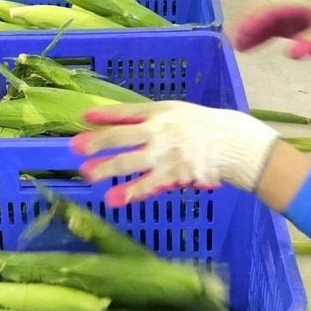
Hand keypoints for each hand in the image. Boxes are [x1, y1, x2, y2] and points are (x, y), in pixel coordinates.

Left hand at [72, 101, 279, 207]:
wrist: (236, 146)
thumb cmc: (210, 128)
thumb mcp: (182, 113)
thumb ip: (157, 119)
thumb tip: (131, 125)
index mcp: (162, 111)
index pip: (127, 111)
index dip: (104, 114)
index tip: (84, 116)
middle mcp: (159, 131)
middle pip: (120, 136)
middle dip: (96, 142)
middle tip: (74, 147)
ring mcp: (164, 154)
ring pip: (127, 162)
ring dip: (105, 168)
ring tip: (86, 174)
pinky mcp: (172, 175)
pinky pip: (146, 185)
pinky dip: (128, 193)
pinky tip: (113, 199)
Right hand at [232, 0, 310, 58]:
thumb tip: (290, 54)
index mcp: (297, 3)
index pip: (268, 10)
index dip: (252, 21)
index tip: (237, 33)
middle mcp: (290, 7)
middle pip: (262, 15)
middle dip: (246, 27)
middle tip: (230, 43)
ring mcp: (290, 16)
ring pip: (264, 23)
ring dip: (250, 34)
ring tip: (235, 48)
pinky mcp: (293, 25)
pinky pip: (271, 30)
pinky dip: (259, 38)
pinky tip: (248, 48)